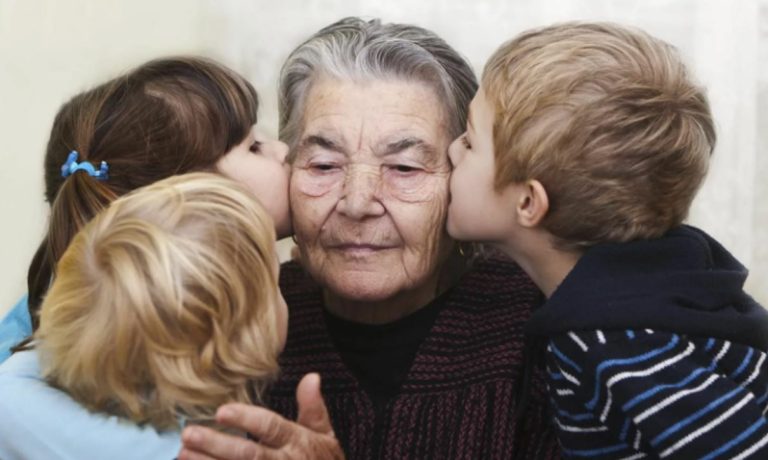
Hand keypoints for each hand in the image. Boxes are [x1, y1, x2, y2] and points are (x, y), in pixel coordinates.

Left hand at [178, 373, 343, 459]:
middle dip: (217, 445)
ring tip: (183, 454)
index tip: (222, 411)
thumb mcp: (324, 434)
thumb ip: (313, 408)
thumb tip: (311, 376)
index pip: (271, 427)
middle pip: (248, 455)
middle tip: (189, 433)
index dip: (247, 419)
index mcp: (297, 442)